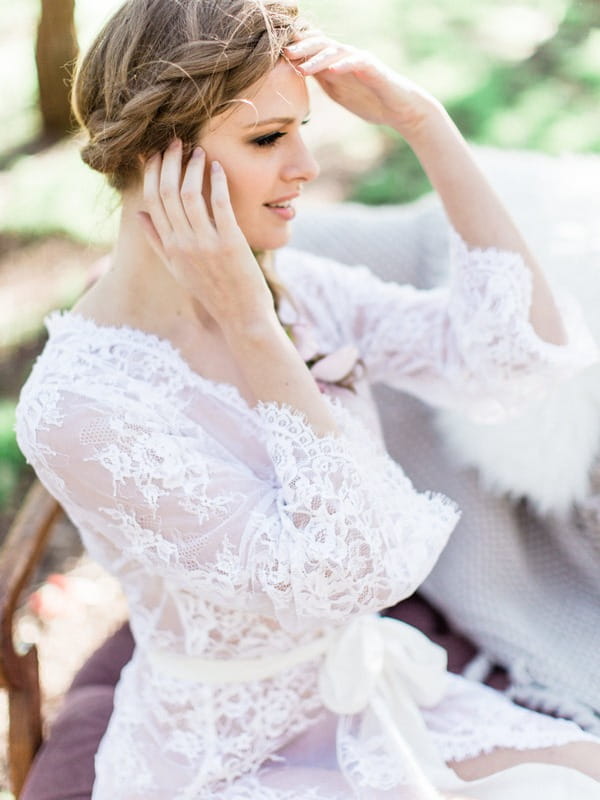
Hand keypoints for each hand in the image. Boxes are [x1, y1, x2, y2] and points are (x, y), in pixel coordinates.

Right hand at [137, 140, 275, 333]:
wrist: (241, 316)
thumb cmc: (212, 292)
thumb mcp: (177, 269)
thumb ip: (157, 242)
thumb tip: (139, 215)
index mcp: (168, 247)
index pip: (151, 200)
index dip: (151, 172)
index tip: (155, 153)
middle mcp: (182, 243)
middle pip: (166, 192)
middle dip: (167, 161)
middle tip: (175, 141)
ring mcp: (205, 243)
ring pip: (188, 193)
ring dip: (191, 166)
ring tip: (198, 151)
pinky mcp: (229, 242)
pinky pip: (218, 204)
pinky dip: (217, 181)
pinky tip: (219, 167)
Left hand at [285, 36, 440, 138]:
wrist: (399, 110)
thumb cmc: (369, 101)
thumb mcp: (338, 91)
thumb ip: (321, 81)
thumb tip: (299, 76)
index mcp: (335, 62)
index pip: (313, 50)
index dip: (296, 51)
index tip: (276, 57)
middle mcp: (346, 57)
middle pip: (321, 45)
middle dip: (302, 48)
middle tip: (284, 54)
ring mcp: (360, 60)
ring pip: (336, 52)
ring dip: (318, 58)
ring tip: (303, 67)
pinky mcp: (373, 69)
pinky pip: (357, 63)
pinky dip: (344, 65)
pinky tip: (332, 69)